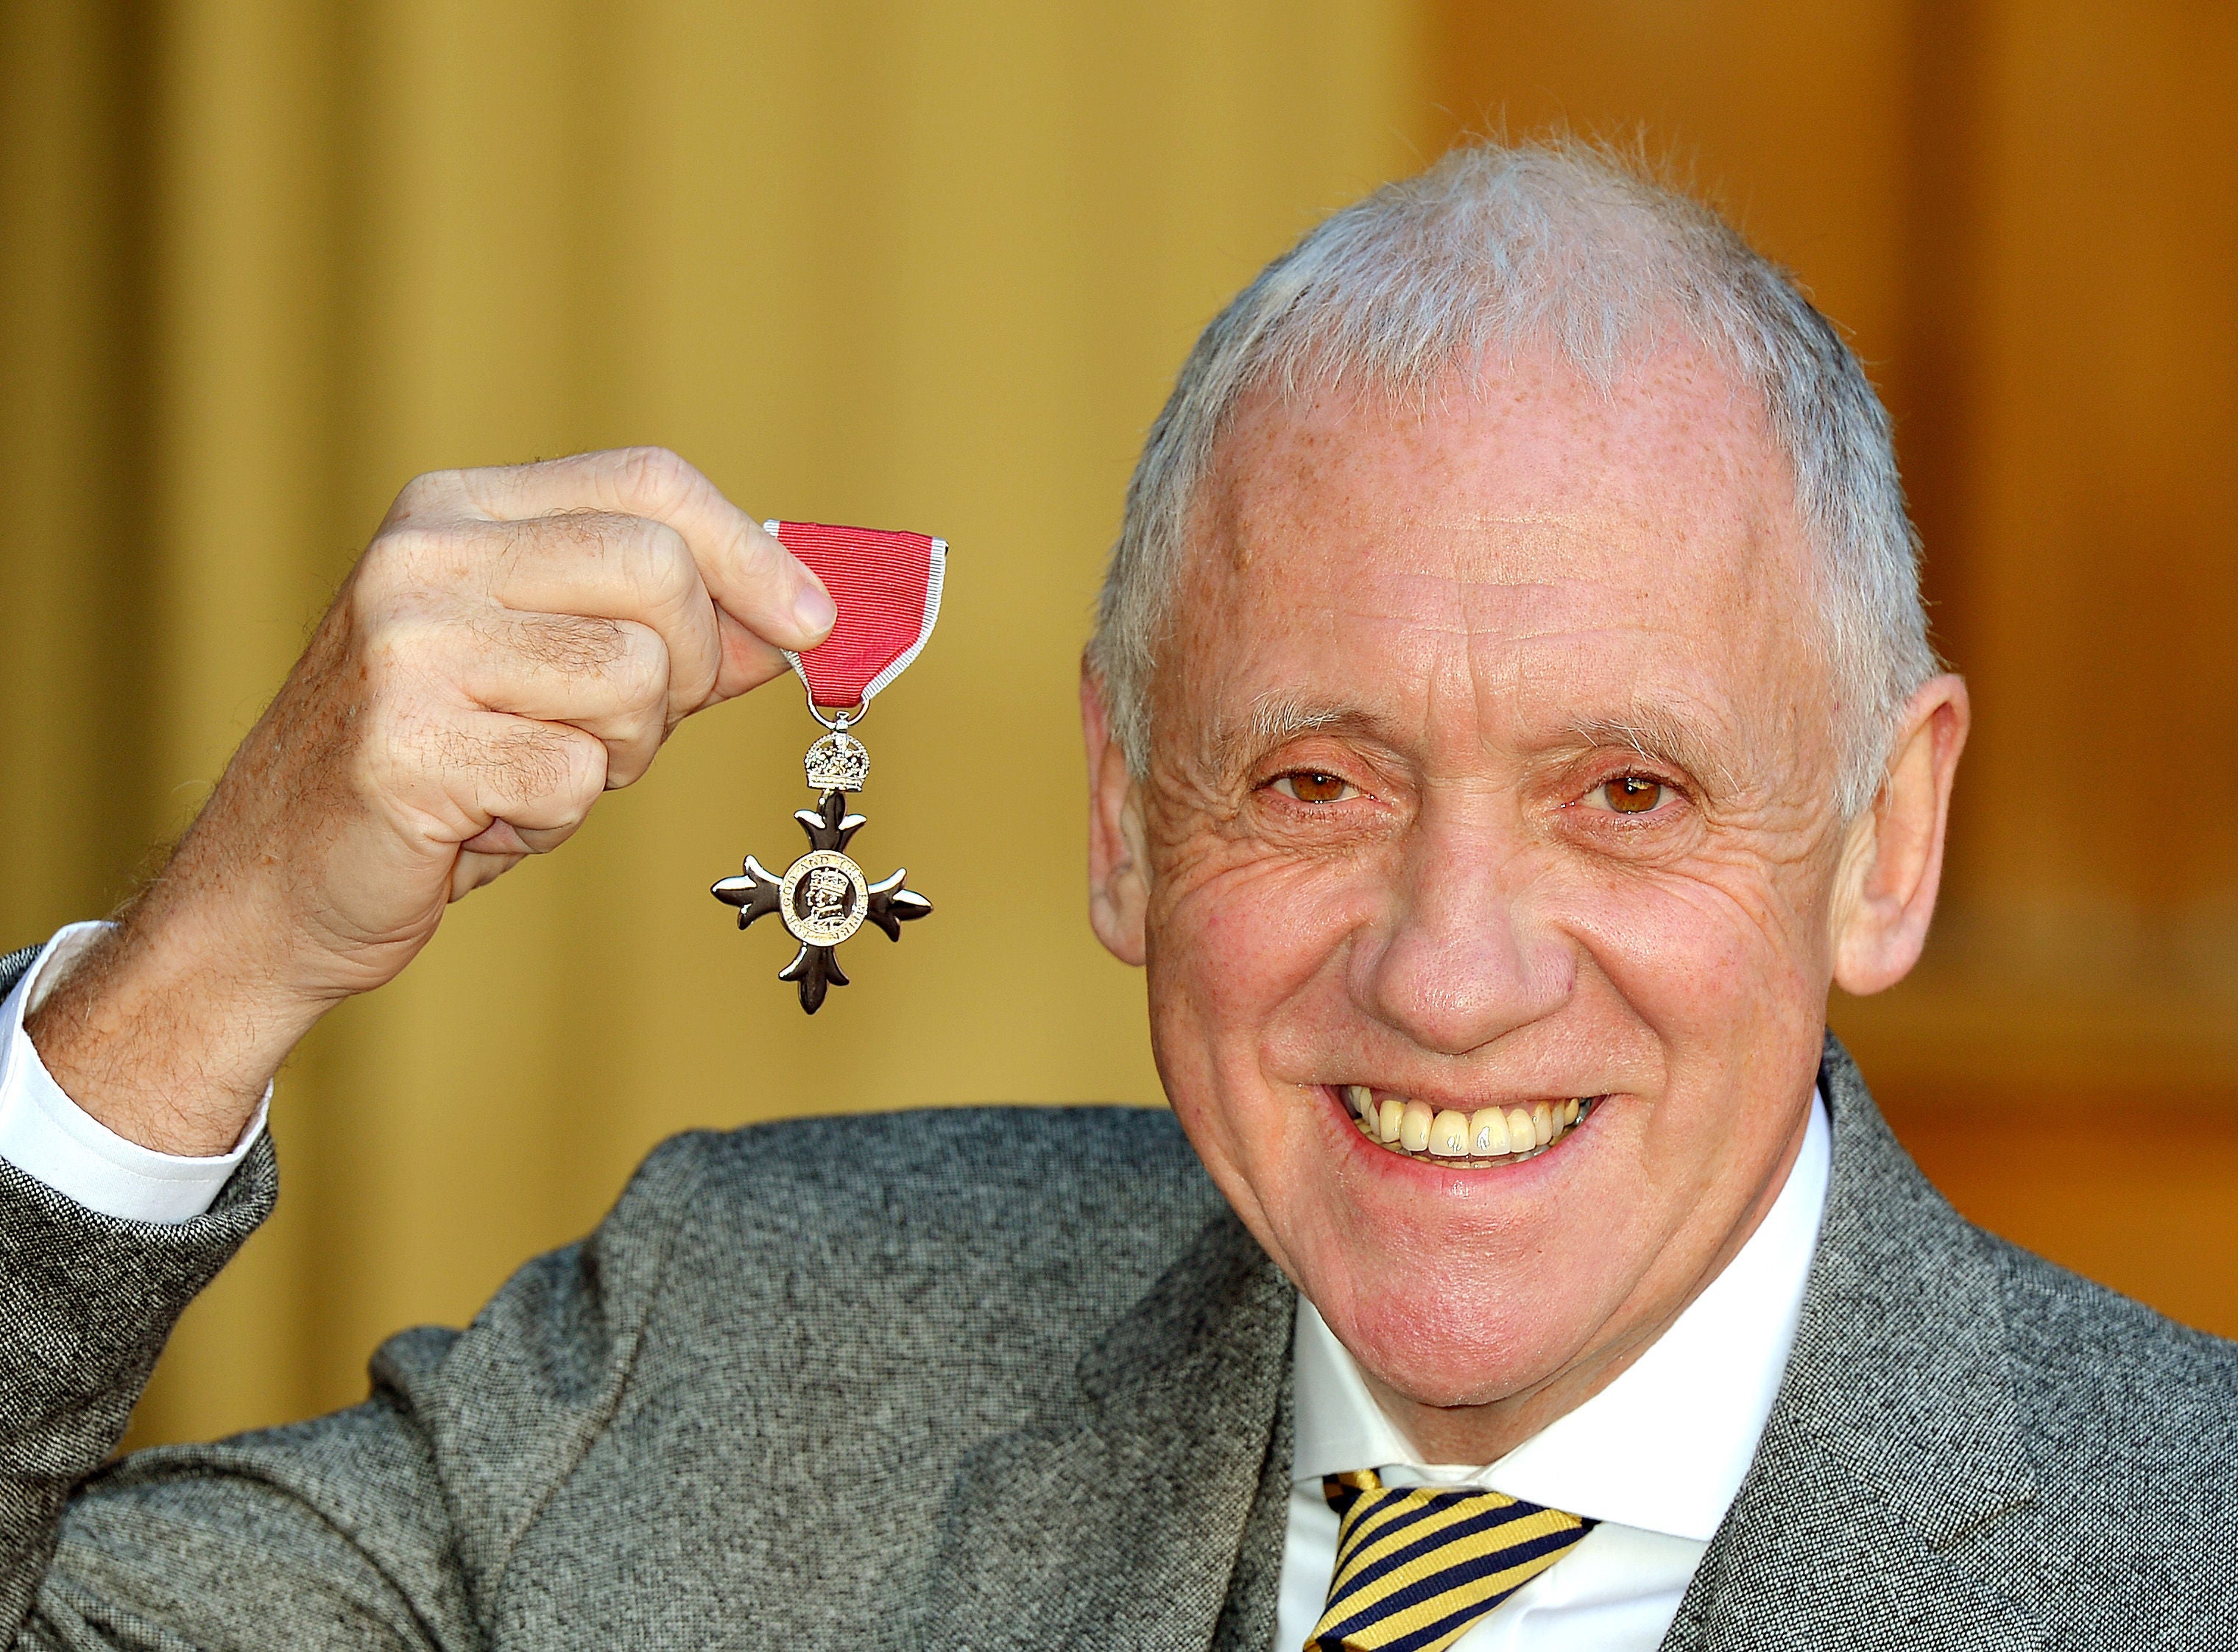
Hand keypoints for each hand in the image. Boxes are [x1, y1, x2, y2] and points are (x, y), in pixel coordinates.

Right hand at [26, 448, 833, 1154]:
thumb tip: (808, 615)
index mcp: (458, 509)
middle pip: (658, 571)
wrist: (276, 885)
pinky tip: (490, 817)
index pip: (648, 483)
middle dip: (689, 668)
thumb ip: (676, 634)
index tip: (818, 621)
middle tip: (634, 730)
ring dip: (617, 754)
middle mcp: (425, 556)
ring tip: (533, 773)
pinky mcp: (405, 748)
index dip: (753, 549)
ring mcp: (407, 647)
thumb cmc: (441, 772)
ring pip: (632, 680)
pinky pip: (575, 775)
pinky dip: (559, 815)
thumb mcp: (559, 675)